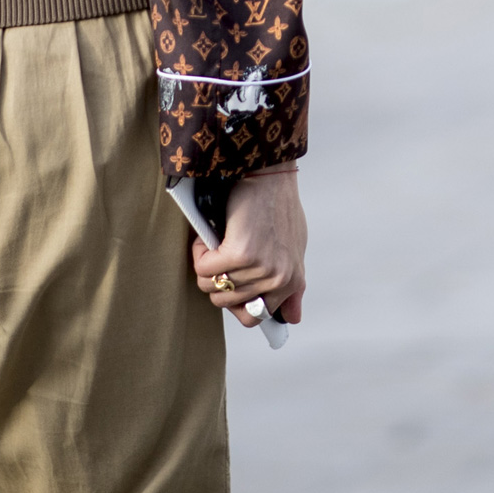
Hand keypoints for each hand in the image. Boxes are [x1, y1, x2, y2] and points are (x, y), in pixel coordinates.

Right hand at [193, 172, 304, 327]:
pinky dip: (199, 252)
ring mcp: (260, 268)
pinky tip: (209, 236)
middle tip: (220, 253)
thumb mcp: (293, 250)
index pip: (255, 317)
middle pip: (226, 302)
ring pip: (211, 285)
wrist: (269, 174)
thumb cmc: (278, 206)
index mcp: (292, 282)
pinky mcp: (240, 254)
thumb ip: (292, 285)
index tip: (226, 285)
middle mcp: (278, 279)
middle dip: (215, 280)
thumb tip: (293, 318)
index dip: (233, 303)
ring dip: (205, 263)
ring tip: (216, 241)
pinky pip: (204, 269)